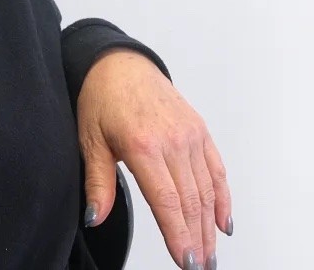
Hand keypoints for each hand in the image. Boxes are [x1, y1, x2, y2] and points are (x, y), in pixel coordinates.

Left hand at [76, 48, 233, 269]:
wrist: (119, 63)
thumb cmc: (101, 98)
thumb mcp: (90, 140)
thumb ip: (97, 182)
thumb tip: (95, 217)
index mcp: (143, 145)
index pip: (167, 201)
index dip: (178, 235)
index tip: (185, 261)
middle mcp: (172, 140)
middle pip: (191, 201)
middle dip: (197, 239)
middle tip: (199, 266)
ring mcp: (190, 134)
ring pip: (206, 190)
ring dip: (210, 226)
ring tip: (209, 254)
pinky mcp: (200, 130)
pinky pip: (216, 170)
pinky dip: (223, 197)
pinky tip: (223, 223)